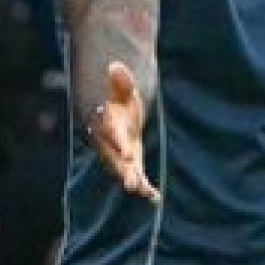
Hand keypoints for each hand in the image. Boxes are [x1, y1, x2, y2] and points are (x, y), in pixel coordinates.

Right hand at [87, 61, 159, 201]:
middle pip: (115, 160)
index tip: (127, 153)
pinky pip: (136, 176)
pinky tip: (156, 198)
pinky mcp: (131, 163)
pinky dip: (145, 188)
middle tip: (132, 184)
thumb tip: (116, 66)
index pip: (112, 135)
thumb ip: (121, 81)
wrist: (115, 114)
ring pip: (124, 171)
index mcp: (108, 125)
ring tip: (143, 192)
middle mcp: (111, 144)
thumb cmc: (120, 100)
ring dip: (133, 181)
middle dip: (124, 171)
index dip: (119, 143)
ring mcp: (120, 155)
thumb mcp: (123, 89)